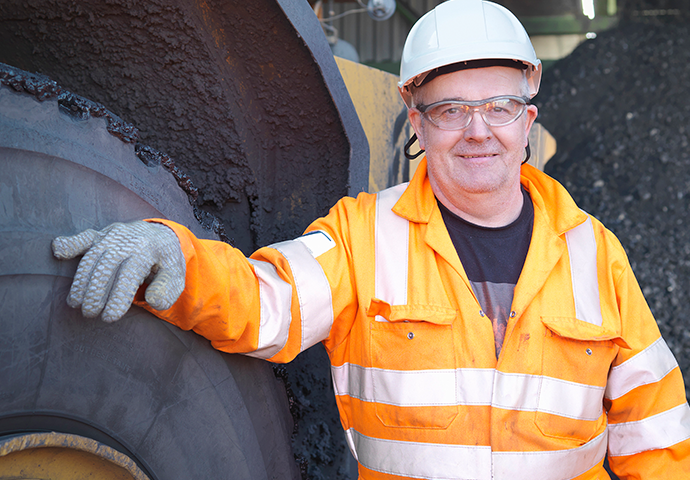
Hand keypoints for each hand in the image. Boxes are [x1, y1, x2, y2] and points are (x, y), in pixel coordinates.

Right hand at [52, 221, 185, 321]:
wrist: (161, 234)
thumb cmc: (166, 261)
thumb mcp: (176, 276)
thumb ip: (168, 290)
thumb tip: (152, 302)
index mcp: (148, 249)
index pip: (129, 274)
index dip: (118, 296)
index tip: (110, 317)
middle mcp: (128, 239)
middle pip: (106, 266)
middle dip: (95, 292)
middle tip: (90, 314)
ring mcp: (112, 234)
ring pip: (92, 256)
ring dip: (80, 281)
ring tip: (75, 303)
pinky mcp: (100, 234)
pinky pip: (84, 237)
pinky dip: (70, 244)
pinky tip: (58, 252)